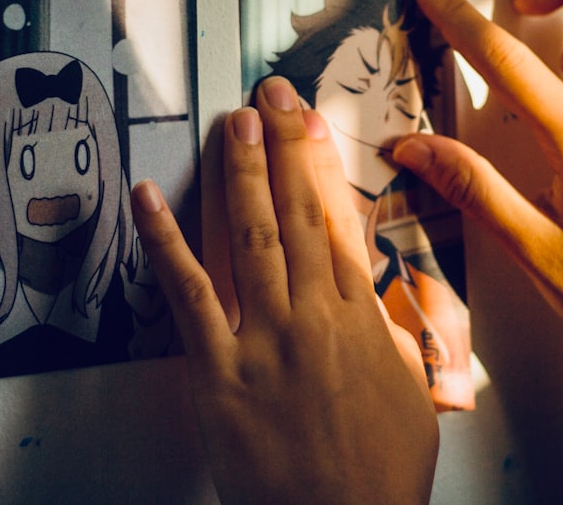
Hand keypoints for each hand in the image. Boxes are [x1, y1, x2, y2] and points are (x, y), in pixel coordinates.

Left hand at [132, 77, 438, 504]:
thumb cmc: (381, 473)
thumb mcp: (413, 395)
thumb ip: (392, 335)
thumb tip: (376, 296)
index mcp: (360, 319)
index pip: (337, 219)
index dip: (321, 162)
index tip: (310, 119)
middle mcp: (313, 317)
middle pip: (295, 212)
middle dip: (282, 145)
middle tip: (269, 95)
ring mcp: (264, 341)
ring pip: (249, 237)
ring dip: (240, 173)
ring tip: (232, 124)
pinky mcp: (219, 372)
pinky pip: (188, 296)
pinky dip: (166, 243)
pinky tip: (149, 200)